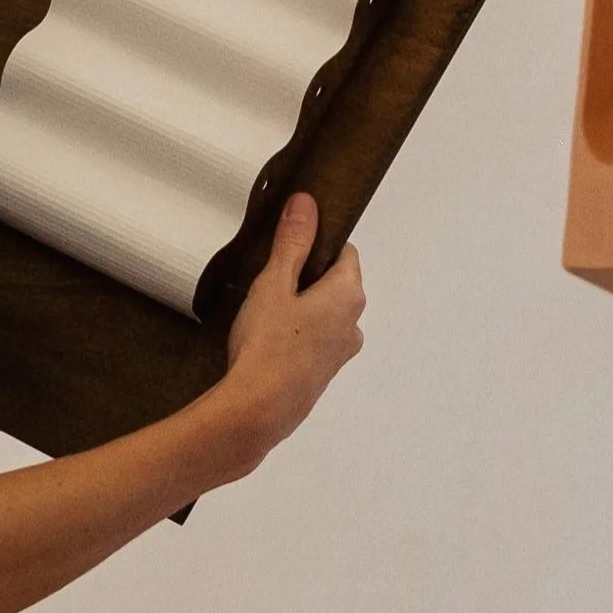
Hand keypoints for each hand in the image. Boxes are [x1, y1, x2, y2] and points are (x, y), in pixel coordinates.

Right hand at [215, 195, 364, 475]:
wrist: (257, 411)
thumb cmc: (267, 342)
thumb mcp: (274, 283)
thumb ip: (292, 242)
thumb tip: (308, 202)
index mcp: (348, 295)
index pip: (344, 253)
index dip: (317, 244)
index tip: (287, 246)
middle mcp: (354, 324)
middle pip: (336, 284)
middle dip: (306, 277)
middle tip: (268, 280)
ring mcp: (340, 355)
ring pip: (325, 316)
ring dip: (302, 308)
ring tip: (263, 313)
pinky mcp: (323, 377)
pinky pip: (315, 342)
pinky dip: (298, 335)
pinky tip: (266, 342)